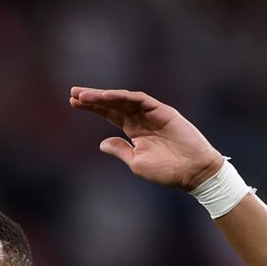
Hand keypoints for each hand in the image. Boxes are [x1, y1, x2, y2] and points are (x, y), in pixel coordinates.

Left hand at [69, 87, 222, 190]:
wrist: (193, 172)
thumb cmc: (167, 171)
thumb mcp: (136, 163)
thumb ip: (120, 150)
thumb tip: (102, 143)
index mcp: (134, 131)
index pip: (110, 114)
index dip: (93, 108)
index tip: (73, 102)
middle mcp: (141, 119)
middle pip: (113, 104)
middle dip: (93, 98)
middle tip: (73, 92)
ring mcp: (152, 114)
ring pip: (124, 100)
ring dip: (104, 96)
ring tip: (84, 95)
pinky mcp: (163, 111)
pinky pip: (140, 100)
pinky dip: (123, 97)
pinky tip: (106, 97)